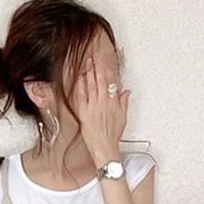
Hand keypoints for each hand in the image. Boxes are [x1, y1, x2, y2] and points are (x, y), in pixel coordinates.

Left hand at [72, 50, 128, 164]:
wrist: (104, 147)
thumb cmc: (112, 135)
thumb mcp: (122, 117)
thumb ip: (123, 102)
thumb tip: (125, 92)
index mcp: (113, 101)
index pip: (109, 80)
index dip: (105, 69)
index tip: (102, 60)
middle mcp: (102, 102)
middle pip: (99, 80)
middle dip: (96, 66)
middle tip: (92, 55)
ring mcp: (92, 107)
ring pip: (90, 86)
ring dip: (87, 73)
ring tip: (85, 63)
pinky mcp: (84, 113)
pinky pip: (80, 97)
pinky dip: (79, 87)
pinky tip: (77, 79)